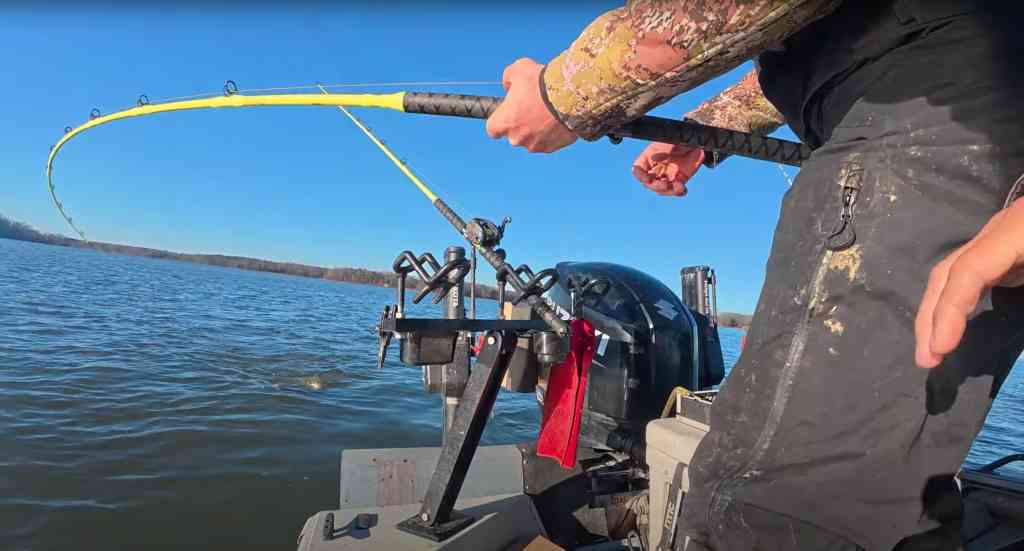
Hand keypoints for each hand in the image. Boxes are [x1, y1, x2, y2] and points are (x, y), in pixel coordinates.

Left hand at [486, 58, 576, 152]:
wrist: (570, 96)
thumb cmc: (541, 83)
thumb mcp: (518, 69)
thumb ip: (508, 78)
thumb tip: (509, 86)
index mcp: (504, 122)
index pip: (492, 128)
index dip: (501, 119)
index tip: (509, 112)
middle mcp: (516, 138)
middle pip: (514, 134)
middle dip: (521, 123)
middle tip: (533, 107)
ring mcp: (535, 145)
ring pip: (531, 139)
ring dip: (536, 129)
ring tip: (547, 112)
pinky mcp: (551, 148)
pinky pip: (548, 141)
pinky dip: (551, 133)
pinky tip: (557, 119)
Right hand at [631, 142, 705, 195]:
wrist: (696, 141)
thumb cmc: (680, 138)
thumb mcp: (669, 142)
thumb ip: (661, 151)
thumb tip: (653, 158)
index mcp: (649, 158)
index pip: (638, 170)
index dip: (640, 176)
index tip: (647, 179)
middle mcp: (656, 168)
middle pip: (649, 183)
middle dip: (656, 186)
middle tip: (665, 184)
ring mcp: (667, 175)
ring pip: (661, 190)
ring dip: (669, 191)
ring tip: (679, 186)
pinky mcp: (678, 180)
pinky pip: (675, 191)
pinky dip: (678, 192)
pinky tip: (683, 189)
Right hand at [915, 198, 1023, 367]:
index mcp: (1018, 231)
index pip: (969, 271)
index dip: (951, 310)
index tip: (943, 350)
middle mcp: (1002, 231)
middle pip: (950, 270)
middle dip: (931, 316)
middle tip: (927, 361)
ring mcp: (1005, 238)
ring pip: (955, 272)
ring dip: (938, 311)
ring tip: (934, 350)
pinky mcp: (1013, 249)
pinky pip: (973, 276)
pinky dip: (958, 303)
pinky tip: (958, 327)